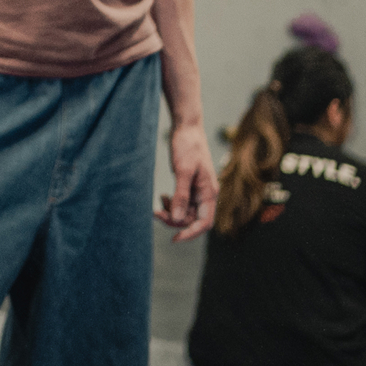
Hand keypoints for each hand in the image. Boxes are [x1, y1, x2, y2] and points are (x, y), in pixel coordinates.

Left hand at [155, 120, 217, 241]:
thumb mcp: (183, 170)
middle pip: (192, 219)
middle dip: (175, 220)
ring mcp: (198, 190)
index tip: (174, 238)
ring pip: (185, 212)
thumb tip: (178, 218)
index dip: (190, 233)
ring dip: (172, 212)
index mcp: (209, 193)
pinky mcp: (189, 185)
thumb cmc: (188, 146)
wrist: (187, 127)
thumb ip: (181, 195)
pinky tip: (163, 196)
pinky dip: (172, 203)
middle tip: (156, 212)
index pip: (204, 223)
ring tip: (160, 201)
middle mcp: (205, 194)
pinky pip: (182, 202)